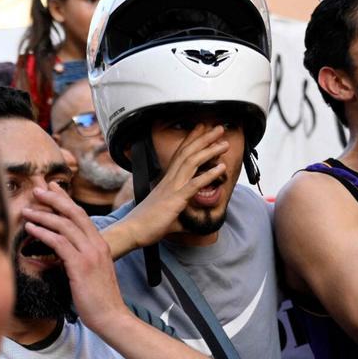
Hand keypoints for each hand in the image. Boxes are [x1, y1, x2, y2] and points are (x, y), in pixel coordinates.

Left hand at [21, 186, 130, 332]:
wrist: (111, 317)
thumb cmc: (100, 300)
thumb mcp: (92, 273)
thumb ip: (81, 259)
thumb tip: (63, 254)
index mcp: (101, 245)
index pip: (82, 216)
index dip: (66, 200)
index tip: (52, 189)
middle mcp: (97, 245)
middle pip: (74, 213)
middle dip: (54, 199)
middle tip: (38, 190)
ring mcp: (90, 254)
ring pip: (64, 225)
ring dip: (43, 215)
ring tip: (27, 211)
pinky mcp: (80, 265)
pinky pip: (59, 243)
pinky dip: (43, 233)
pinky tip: (31, 229)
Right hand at [119, 124, 228, 248]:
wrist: (133, 230)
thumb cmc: (148, 224)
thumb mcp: (169, 217)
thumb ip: (181, 217)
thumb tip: (190, 224)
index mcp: (167, 181)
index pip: (180, 155)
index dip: (191, 139)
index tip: (201, 128)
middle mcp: (170, 180)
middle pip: (188, 152)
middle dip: (204, 138)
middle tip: (218, 128)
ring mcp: (172, 188)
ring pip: (192, 162)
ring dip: (209, 151)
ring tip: (224, 144)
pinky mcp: (175, 199)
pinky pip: (194, 184)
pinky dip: (209, 175)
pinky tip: (221, 168)